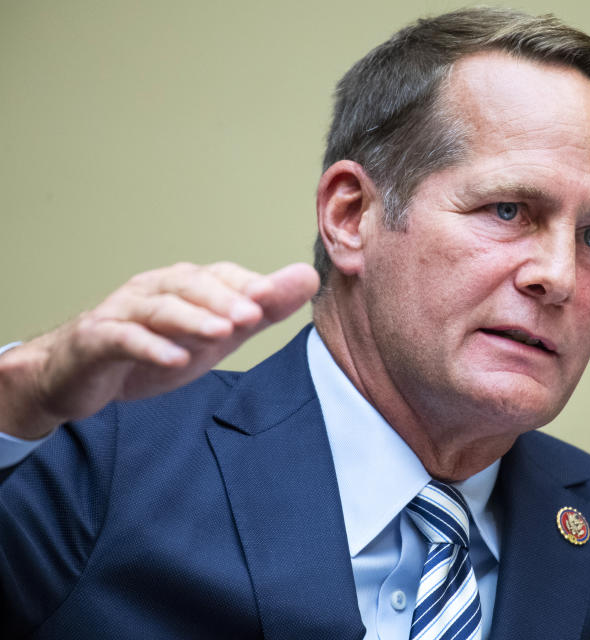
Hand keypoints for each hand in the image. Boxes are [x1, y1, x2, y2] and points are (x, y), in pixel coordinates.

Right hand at [0, 261, 318, 439]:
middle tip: (254, 314)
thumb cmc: (154, 349)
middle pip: (192, 286)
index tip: (278, 294)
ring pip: (160, 308)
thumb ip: (261, 309)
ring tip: (223, 333)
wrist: (78, 376)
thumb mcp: (216, 335)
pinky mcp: (97, 340)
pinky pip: (123, 339)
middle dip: (225, 299)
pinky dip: (150, 347)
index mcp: (185, 286)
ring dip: (193, 319)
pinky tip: (174, 360)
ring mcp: (123, 313)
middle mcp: (154, 290)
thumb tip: (308, 278)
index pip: (221, 276)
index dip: (248, 284)